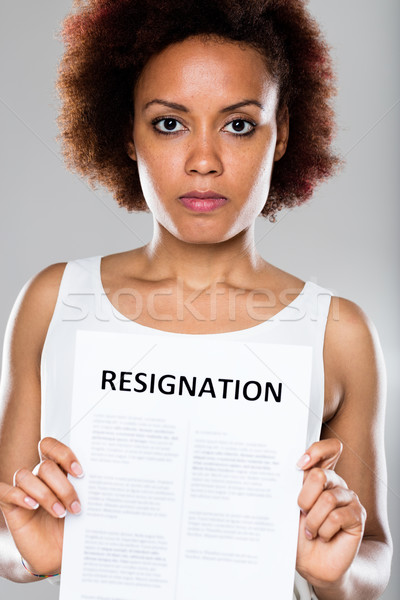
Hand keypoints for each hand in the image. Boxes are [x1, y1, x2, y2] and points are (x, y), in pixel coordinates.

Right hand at [0, 437, 83, 575]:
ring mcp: (23, 490)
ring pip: (26, 476)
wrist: (57, 555)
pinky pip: (6, 492)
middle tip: (75, 505)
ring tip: (60, 514)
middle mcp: (38, 477)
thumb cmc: (71, 526)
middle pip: (45, 466)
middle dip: (63, 486)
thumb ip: (86, 489)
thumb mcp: (82, 506)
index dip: (64, 454)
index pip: (50, 446)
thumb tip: (102, 478)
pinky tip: (33, 507)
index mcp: (56, 470)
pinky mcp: (10, 506)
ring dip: (46, 495)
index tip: (80, 473)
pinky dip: (20, 496)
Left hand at [295, 438, 366, 589]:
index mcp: (320, 476)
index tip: (301, 463)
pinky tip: (323, 536)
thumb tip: (280, 472)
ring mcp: (349, 498)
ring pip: (327, 498)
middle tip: (301, 512)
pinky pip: (336, 517)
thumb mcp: (290, 508)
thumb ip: (291, 489)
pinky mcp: (357, 516)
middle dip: (304, 497)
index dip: (318, 450)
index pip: (330, 449)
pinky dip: (324, 531)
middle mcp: (336, 483)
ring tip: (310, 531)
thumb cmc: (298, 534)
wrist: (313, 564)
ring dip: (312, 520)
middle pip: (319, 474)